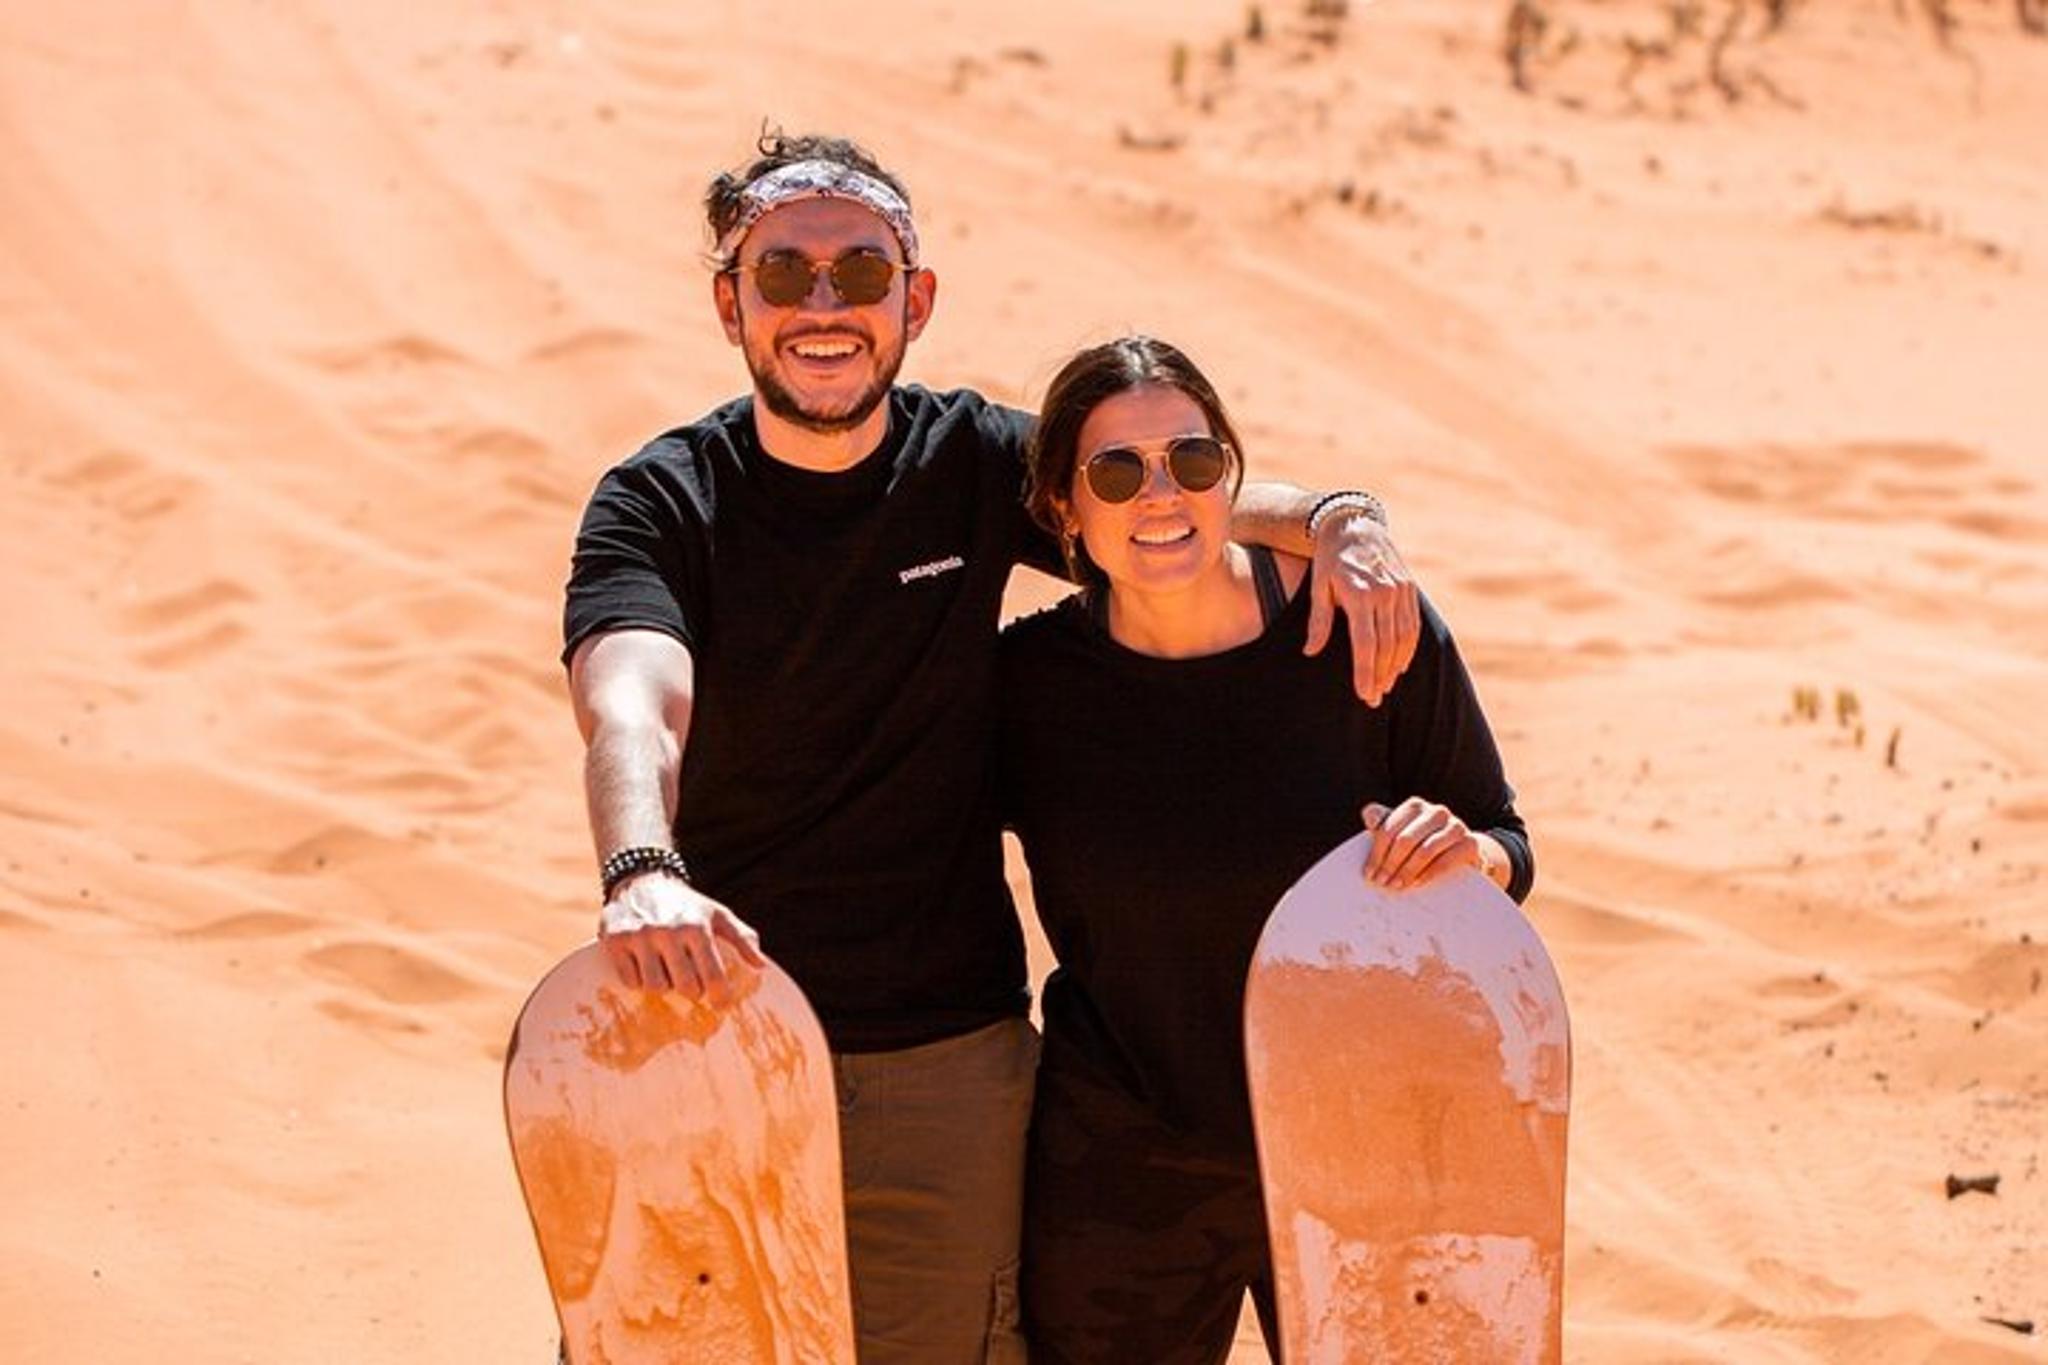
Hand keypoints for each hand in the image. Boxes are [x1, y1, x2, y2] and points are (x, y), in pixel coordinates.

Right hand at [598, 872, 764, 1003]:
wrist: (642, 881)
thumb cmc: (687, 906)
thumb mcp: (718, 915)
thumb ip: (742, 938)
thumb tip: (760, 966)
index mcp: (697, 927)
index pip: (713, 976)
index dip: (720, 997)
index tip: (721, 1004)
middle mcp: (668, 931)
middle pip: (684, 987)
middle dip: (690, 991)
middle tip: (690, 984)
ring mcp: (640, 936)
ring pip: (655, 987)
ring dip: (663, 985)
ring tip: (666, 970)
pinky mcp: (615, 941)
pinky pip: (629, 981)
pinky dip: (638, 979)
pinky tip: (644, 965)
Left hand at [1303, 510, 1419, 706]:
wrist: (1354, 525)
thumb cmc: (1329, 559)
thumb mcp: (1318, 587)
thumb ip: (1318, 621)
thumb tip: (1310, 651)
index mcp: (1360, 594)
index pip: (1366, 643)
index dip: (1366, 671)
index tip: (1364, 693)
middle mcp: (1385, 593)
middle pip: (1387, 645)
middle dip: (1381, 676)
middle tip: (1373, 699)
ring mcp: (1401, 590)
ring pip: (1404, 638)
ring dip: (1395, 666)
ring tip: (1385, 687)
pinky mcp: (1409, 588)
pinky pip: (1413, 624)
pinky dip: (1409, 648)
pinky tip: (1400, 665)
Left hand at [1361, 799, 1478, 890]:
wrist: (1464, 853)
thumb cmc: (1425, 842)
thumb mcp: (1403, 831)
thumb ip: (1383, 823)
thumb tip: (1369, 816)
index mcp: (1415, 806)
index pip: (1389, 829)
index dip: (1377, 853)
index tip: (1369, 874)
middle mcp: (1436, 811)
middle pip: (1405, 840)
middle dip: (1390, 864)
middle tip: (1382, 883)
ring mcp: (1455, 826)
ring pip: (1424, 850)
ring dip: (1407, 871)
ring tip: (1396, 886)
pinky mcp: (1470, 843)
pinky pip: (1445, 861)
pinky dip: (1428, 874)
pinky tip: (1416, 884)